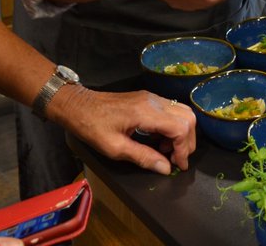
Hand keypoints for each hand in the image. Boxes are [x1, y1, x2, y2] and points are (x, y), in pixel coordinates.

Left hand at [47, 86, 195, 174]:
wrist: (78, 104)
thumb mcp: (115, 148)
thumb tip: (166, 168)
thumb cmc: (92, 126)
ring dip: (181, 133)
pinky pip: (171, 110)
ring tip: (166, 150)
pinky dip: (172, 126)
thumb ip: (143, 157)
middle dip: (187, 141)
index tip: (178, 165)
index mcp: (146, 112)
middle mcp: (153, 101)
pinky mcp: (147, 98)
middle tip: (176, 159)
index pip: (181, 127)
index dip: (184, 149)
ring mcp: (151, 97)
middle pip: (188, 117)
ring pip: (182, 111)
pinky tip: (159, 139)